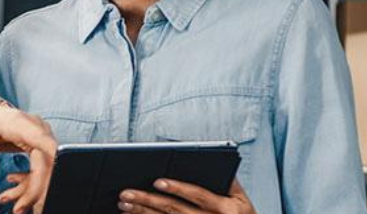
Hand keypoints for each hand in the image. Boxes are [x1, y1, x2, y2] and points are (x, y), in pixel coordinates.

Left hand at [0, 100, 59, 213]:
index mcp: (17, 122)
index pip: (43, 142)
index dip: (52, 163)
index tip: (52, 185)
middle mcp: (34, 127)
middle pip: (47, 161)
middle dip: (36, 188)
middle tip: (19, 209)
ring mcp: (39, 135)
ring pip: (48, 167)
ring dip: (33, 189)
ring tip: (13, 204)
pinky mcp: (39, 145)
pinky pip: (43, 167)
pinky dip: (32, 183)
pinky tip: (14, 191)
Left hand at [118, 179, 255, 213]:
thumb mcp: (242, 199)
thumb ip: (228, 181)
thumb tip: (209, 158)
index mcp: (226, 209)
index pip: (199, 196)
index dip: (178, 188)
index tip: (157, 181)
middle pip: (175, 211)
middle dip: (148, 201)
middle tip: (126, 193)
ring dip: (142, 213)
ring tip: (124, 204)